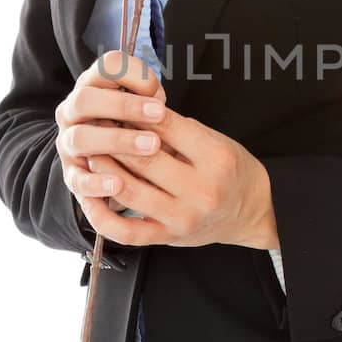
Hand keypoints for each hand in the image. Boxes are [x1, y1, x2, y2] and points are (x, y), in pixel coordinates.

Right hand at [55, 49, 168, 223]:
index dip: (134, 74)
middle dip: (123, 106)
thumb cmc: (137, 125)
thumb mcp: (146, 106)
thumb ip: (152, 100)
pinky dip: (96, 184)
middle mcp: (73, 110)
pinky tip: (119, 186)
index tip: (159, 91)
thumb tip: (158, 106)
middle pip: (85, 99)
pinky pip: (77, 180)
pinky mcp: (71, 174)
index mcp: (94, 85)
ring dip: (116, 140)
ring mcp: (68, 142)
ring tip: (151, 147)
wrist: (111, 160)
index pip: (106, 66)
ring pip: (79, 138)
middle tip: (159, 115)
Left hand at [56, 50, 276, 250]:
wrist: (251, 211)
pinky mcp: (168, 238)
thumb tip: (132, 114)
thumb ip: (177, 129)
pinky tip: (89, 196)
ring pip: (128, 189)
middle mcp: (201, 190)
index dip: (136, 111)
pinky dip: (100, 215)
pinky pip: (126, 231)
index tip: (117, 102)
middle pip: (143, 157)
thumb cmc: (231, 170)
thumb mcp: (215, 140)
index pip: (165, 127)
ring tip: (89, 151)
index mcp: (215, 158)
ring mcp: (183, 218)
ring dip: (101, 167)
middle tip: (95, 122)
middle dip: (113, 136)